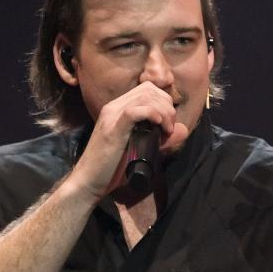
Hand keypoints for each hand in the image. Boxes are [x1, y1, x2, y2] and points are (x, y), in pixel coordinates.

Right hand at [70, 84, 178, 202]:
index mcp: (118, 109)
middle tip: (169, 128)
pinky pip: (134, 111)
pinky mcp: (113, 128)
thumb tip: (183, 130)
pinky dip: (152, 114)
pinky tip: (158, 127)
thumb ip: (160, 139)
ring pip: (144, 96)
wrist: (89, 182)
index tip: (168, 124)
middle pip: (148, 89)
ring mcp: (112, 116)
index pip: (146, 90)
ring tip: (166, 131)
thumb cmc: (112, 170)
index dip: (164, 102)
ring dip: (163, 111)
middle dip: (166, 105)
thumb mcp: (142, 150)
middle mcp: (114, 107)